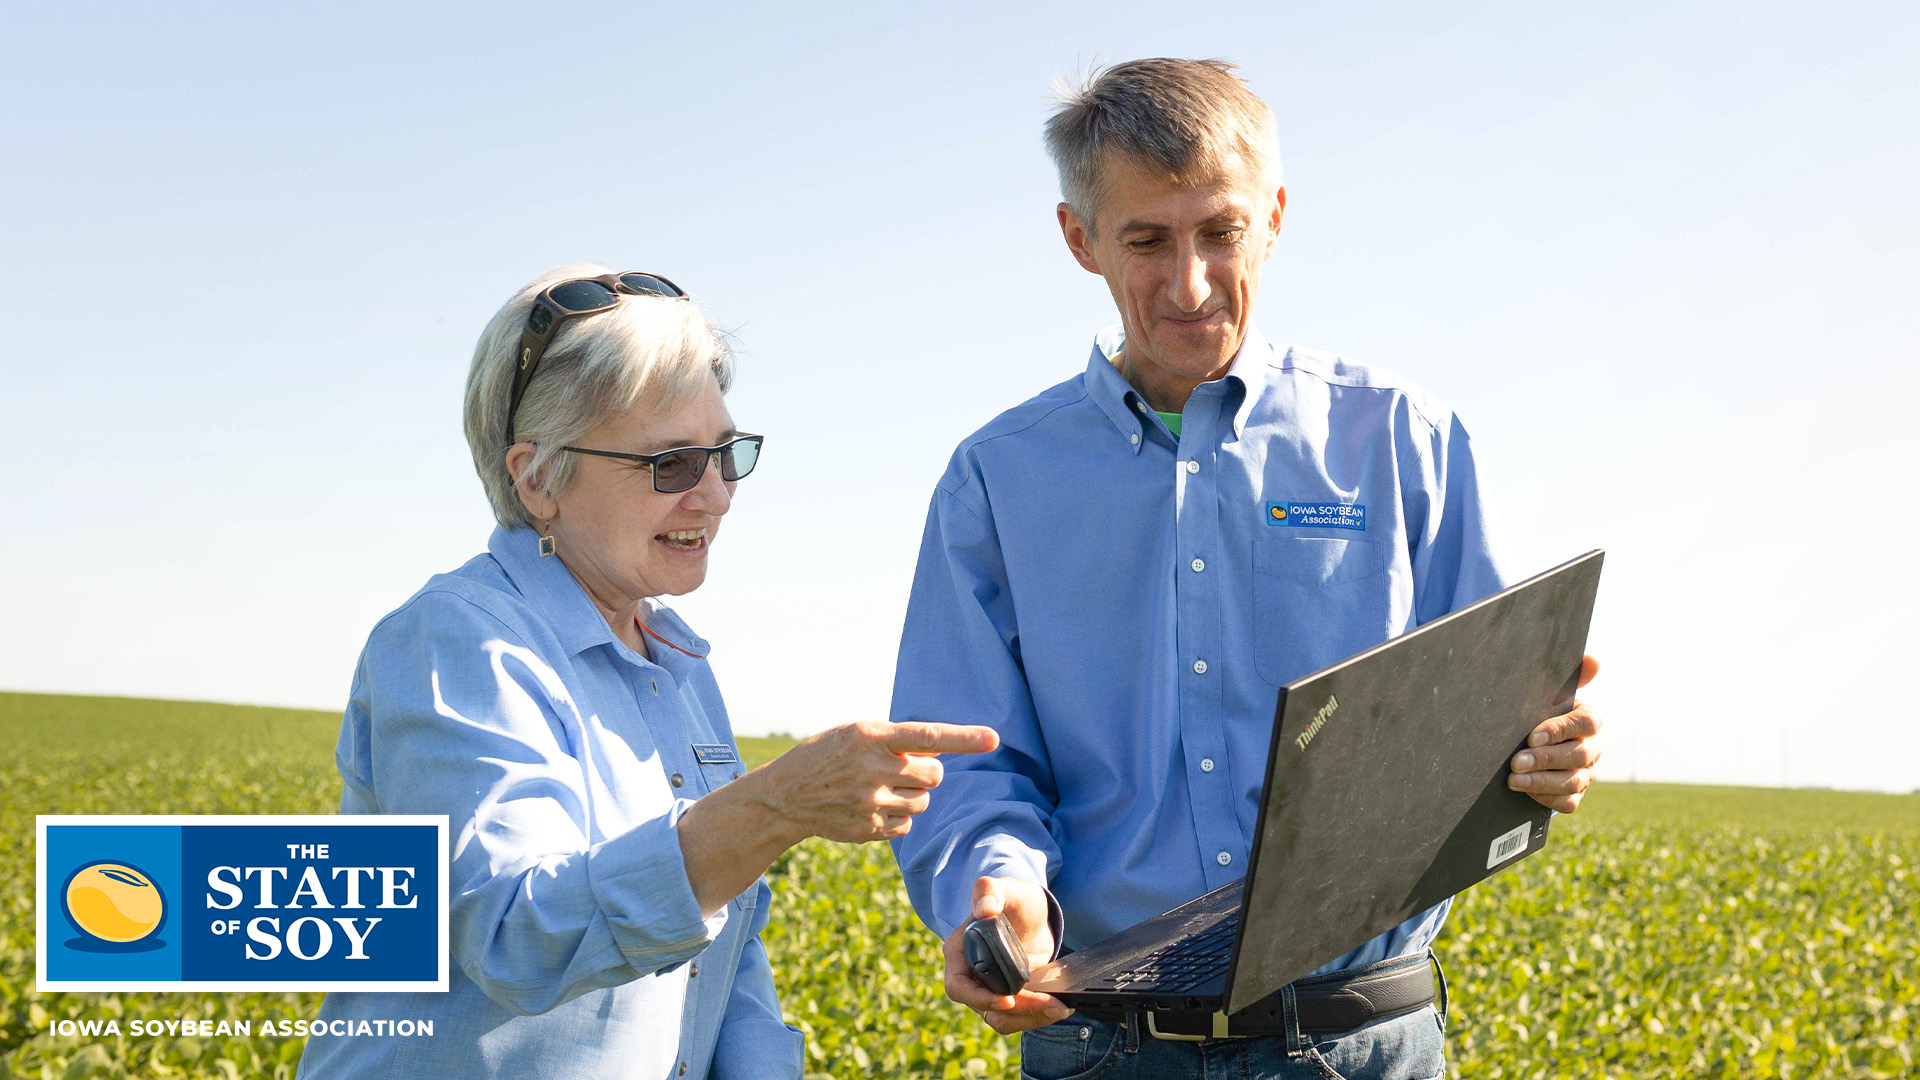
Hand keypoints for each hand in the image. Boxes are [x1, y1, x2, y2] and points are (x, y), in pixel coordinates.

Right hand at [753, 721, 998, 843]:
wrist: (785, 796)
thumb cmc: (827, 756)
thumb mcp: (856, 735)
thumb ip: (897, 740)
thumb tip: (942, 749)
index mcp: (871, 736)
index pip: (927, 736)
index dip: (964, 738)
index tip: (993, 738)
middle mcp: (873, 768)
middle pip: (934, 775)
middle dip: (926, 773)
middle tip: (901, 770)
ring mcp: (871, 802)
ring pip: (923, 802)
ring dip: (911, 796)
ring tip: (879, 789)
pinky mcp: (869, 829)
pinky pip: (907, 826)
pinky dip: (898, 818)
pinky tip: (872, 808)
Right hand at [943, 876, 1070, 1034]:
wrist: (1034, 915)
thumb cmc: (1015, 900)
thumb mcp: (1006, 889)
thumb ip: (989, 890)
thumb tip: (983, 909)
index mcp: (959, 952)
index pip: (958, 986)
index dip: (979, 998)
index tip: (1008, 999)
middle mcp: (970, 976)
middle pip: (985, 1008)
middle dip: (1020, 1010)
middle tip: (1053, 1004)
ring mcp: (989, 990)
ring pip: (1003, 1019)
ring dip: (1032, 1018)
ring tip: (1061, 1008)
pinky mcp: (1009, 997)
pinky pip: (1018, 1017)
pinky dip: (1038, 1016)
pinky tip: (1059, 1006)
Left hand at [1508, 654, 1603, 812]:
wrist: (1530, 744)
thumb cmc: (1539, 713)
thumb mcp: (1549, 695)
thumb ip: (1571, 677)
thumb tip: (1594, 661)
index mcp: (1587, 720)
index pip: (1587, 723)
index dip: (1561, 730)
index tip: (1533, 736)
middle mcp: (1592, 747)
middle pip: (1579, 755)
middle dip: (1546, 759)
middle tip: (1516, 762)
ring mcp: (1585, 773)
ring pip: (1573, 782)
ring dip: (1542, 782)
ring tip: (1514, 780)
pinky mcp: (1575, 795)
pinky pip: (1568, 803)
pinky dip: (1546, 798)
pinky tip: (1525, 792)